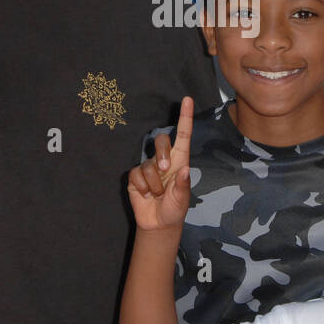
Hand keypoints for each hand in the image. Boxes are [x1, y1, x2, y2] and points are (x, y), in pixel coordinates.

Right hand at [127, 97, 193, 231]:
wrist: (158, 224)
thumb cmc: (174, 209)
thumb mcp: (182, 200)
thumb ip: (182, 186)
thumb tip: (185, 170)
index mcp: (180, 161)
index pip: (183, 135)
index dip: (185, 117)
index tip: (188, 99)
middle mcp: (164, 160)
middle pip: (161, 141)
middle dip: (162, 153)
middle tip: (165, 170)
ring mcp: (148, 167)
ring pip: (148, 165)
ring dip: (154, 184)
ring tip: (157, 195)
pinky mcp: (135, 176)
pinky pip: (136, 175)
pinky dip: (142, 188)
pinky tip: (146, 195)